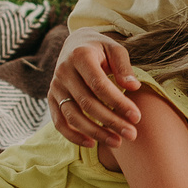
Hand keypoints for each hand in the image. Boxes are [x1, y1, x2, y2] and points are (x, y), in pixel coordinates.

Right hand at [50, 28, 139, 145]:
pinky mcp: (51, 98)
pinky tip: (92, 143)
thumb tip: (134, 87)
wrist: (75, 44)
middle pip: (87, 103)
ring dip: (95, 132)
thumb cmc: (100, 48)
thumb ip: (124, 67)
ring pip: (73, 116)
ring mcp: (55, 86)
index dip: (118, 103)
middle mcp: (63, 71)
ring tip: (117, 142)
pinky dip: (73, 136)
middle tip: (132, 134)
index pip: (99, 85)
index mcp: (80, 56)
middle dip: (111, 121)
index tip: (137, 117)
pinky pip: (59, 122)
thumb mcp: (114, 49)